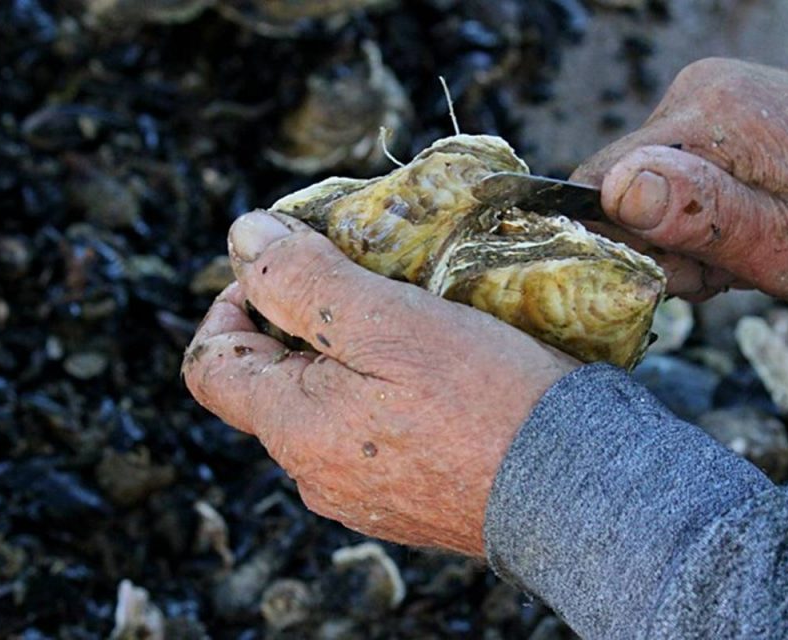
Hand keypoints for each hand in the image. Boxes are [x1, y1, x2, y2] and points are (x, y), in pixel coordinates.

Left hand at [182, 212, 577, 555]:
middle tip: (362, 284)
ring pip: (324, 412)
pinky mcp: (405, 506)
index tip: (282, 270)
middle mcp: (315, 475)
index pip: (211, 366)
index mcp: (293, 431)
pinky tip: (434, 380)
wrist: (575, 493)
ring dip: (347, 362)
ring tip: (406, 326)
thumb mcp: (387, 319)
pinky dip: (382, 399)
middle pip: (272, 386)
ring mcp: (360, 498)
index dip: (231, 305)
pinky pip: (369, 439)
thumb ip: (303, 279)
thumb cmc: (483, 398)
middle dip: (300, 327)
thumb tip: (242, 236)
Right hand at [573, 58, 787, 308]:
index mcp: (706, 120)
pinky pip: (675, 171)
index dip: (620, 243)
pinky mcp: (723, 109)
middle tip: (725, 267)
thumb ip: (698, 218)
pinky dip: (698, 211)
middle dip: (659, 242)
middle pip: (621, 186)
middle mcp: (697, 93)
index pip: (596, 184)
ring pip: (647, 184)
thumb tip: (614, 191)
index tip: (677, 272)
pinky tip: (745, 224)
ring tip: (744, 248)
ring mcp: (711, 96)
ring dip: (681, 233)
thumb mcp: (787, 246)